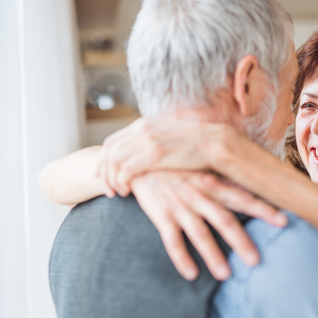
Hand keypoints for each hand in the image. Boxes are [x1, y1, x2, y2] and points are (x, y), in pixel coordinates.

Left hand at [97, 118, 234, 197]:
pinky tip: (126, 191)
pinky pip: (125, 170)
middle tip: (107, 190)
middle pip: (108, 152)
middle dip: (103, 173)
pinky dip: (121, 182)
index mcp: (142, 125)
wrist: (214, 144)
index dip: (104, 161)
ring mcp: (146, 141)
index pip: (111, 142)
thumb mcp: (167, 138)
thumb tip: (141, 155)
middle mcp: (141, 130)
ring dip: (111, 180)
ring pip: (114, 162)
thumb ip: (151, 142)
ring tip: (116, 193)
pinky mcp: (153, 155)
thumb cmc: (193, 147)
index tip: (104, 175)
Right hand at [130, 170, 287, 280]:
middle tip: (256, 261)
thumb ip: (227, 182)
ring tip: (227, 276)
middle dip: (241, 241)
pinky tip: (192, 275)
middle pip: (225, 220)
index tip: (284, 221)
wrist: (139, 161)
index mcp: (213, 183)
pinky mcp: (161, 215)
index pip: (244, 198)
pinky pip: (172, 240)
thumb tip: (255, 188)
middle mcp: (199, 194)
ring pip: (200, 234)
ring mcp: (180, 205)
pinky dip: (181, 258)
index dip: (264, 209)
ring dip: (213, 256)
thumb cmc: (179, 167)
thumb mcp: (203, 168)